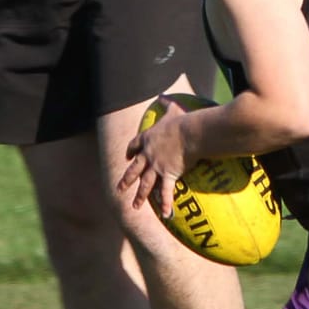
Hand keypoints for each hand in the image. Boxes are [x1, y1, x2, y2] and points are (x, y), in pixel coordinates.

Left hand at [117, 98, 191, 218]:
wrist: (189, 132)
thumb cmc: (182, 121)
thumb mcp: (172, 109)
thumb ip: (166, 103)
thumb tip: (163, 94)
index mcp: (148, 139)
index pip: (134, 146)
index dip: (130, 152)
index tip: (127, 158)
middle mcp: (148, 154)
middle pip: (134, 170)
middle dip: (126, 180)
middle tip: (119, 189)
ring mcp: (156, 166)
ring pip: (145, 184)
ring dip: (139, 196)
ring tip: (134, 206)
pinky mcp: (168, 174)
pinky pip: (166, 192)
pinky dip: (166, 203)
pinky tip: (166, 214)